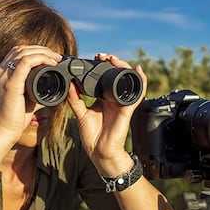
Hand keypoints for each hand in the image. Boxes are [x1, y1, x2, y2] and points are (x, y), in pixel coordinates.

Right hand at [0, 45, 61, 145]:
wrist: (1, 133)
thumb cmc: (12, 121)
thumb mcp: (24, 101)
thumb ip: (33, 92)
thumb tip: (48, 89)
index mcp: (0, 75)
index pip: (16, 54)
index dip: (34, 52)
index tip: (50, 58)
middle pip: (20, 49)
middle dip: (40, 49)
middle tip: (56, 56)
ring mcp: (3, 76)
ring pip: (23, 52)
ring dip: (43, 52)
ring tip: (56, 58)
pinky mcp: (10, 83)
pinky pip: (26, 62)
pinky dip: (40, 59)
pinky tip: (51, 63)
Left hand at [66, 53, 146, 175]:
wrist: (100, 153)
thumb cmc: (92, 136)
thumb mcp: (80, 114)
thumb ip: (75, 99)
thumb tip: (69, 83)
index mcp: (103, 99)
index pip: (105, 77)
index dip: (102, 66)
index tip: (95, 58)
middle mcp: (113, 99)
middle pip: (117, 75)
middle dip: (112, 63)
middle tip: (103, 56)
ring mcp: (122, 103)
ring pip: (127, 80)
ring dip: (123, 67)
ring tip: (114, 60)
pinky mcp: (128, 109)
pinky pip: (138, 92)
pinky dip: (140, 81)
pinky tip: (137, 70)